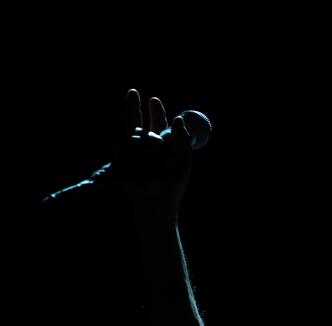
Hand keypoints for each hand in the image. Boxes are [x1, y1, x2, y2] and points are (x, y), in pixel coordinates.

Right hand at [113, 89, 192, 218]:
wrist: (156, 200)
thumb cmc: (173, 182)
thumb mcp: (183, 158)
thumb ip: (182, 137)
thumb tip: (179, 117)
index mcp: (163, 146)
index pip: (158, 124)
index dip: (156, 111)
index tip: (153, 99)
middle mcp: (146, 148)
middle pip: (139, 122)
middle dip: (134, 106)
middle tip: (133, 91)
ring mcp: (132, 153)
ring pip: (133, 131)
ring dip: (140, 129)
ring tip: (157, 146)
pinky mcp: (121, 158)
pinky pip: (127, 142)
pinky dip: (137, 143)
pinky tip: (147, 153)